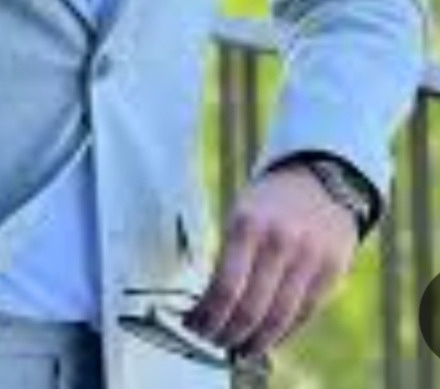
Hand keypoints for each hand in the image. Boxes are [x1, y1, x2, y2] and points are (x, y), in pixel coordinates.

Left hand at [181, 163, 357, 357]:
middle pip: (250, 309)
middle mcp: (279, 243)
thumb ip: (230, 257)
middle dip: (226, 333)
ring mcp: (309, 259)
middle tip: (212, 340)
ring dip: (254, 342)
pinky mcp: (331, 273)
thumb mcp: (241, 215)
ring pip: (278, 319)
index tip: (194, 325)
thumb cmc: (270, 202)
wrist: (321, 178)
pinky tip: (265, 338)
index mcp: (248, 225)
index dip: (208, 316)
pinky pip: (302, 316)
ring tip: (237, 348)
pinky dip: (281, 334)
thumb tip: (211, 306)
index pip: (224, 287)